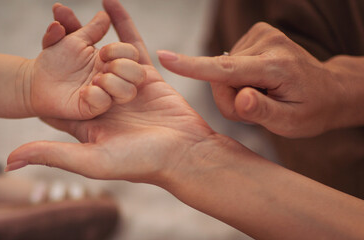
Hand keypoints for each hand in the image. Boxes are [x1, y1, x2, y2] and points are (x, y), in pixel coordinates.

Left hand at [6, 0, 214, 182]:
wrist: (184, 153)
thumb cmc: (140, 162)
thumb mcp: (93, 161)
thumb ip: (53, 154)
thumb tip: (10, 160)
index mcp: (88, 120)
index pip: (59, 95)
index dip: (45, 75)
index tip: (35, 55)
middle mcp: (106, 103)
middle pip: (81, 67)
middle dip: (68, 43)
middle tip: (56, 18)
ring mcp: (127, 88)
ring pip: (106, 54)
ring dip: (97, 37)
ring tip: (87, 22)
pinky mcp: (148, 77)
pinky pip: (133, 46)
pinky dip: (123, 25)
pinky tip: (110, 5)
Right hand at [158, 22, 345, 137]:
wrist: (327, 89)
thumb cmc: (310, 109)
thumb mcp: (292, 122)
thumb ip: (264, 112)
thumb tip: (240, 97)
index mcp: (276, 67)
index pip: (227, 69)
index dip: (193, 66)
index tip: (165, 57)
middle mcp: (267, 43)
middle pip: (220, 77)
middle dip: (230, 99)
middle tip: (254, 107)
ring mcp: (260, 35)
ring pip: (222, 71)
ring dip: (234, 89)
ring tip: (260, 95)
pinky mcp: (254, 35)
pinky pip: (227, 63)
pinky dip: (237, 78)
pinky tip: (258, 82)